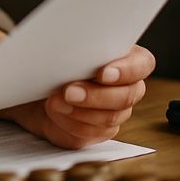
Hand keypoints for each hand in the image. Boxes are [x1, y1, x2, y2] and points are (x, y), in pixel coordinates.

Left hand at [0, 45, 155, 148]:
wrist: (37, 87)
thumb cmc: (54, 61)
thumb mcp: (63, 48)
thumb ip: (76, 48)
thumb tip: (71, 51)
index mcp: (125, 58)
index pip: (143, 64)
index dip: (127, 70)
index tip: (102, 73)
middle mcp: (126, 86)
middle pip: (127, 95)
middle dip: (96, 94)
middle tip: (69, 91)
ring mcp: (115, 110)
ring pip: (110, 116)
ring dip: (80, 110)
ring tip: (55, 101)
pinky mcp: (99, 130)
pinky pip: (92, 131)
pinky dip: (70, 122)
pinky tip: (56, 111)